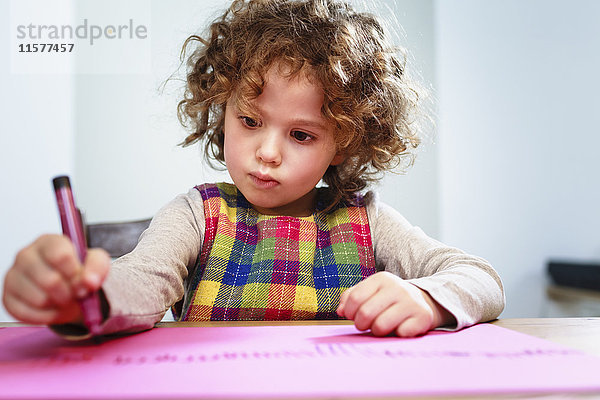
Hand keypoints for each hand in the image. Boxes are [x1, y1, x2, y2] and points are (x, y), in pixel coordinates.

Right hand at [3, 234, 110, 324]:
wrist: (67, 288)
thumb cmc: (79, 271)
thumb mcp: (96, 263)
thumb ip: (97, 267)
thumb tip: (89, 281)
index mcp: (48, 241)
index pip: (60, 256)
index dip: (75, 274)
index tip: (83, 281)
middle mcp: (26, 255)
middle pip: (50, 281)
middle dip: (69, 293)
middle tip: (76, 294)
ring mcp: (13, 276)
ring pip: (39, 299)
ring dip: (59, 306)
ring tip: (65, 299)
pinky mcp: (8, 297)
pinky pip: (28, 314)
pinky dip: (46, 316)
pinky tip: (53, 308)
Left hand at [336, 271, 452, 336]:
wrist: (422, 302)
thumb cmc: (388, 299)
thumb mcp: (370, 292)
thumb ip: (351, 298)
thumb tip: (340, 310)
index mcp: (381, 279)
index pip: (354, 299)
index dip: (349, 313)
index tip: (354, 316)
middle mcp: (397, 287)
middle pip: (365, 314)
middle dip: (361, 324)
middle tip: (366, 325)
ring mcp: (411, 302)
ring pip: (380, 327)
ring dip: (377, 332)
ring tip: (382, 327)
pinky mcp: (423, 317)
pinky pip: (400, 334)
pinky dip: (397, 335)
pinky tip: (400, 328)